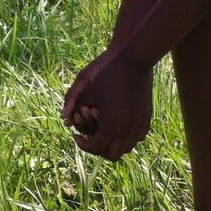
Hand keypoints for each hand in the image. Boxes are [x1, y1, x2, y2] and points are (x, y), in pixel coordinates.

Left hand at [60, 46, 154, 160]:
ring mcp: (140, 124)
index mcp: (110, 124)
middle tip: (90, 138)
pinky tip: (118, 125)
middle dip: (98, 150)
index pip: (96, 148)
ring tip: (102, 132)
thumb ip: (71, 103)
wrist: (135, 56)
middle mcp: (127, 129)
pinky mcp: (147, 117)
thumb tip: (64, 120)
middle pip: (112, 155)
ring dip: (113, 144)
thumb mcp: (83, 84)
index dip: (83, 145)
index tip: (76, 136)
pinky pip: (137, 137)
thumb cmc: (106, 69)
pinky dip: (126, 137)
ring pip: (127, 148)